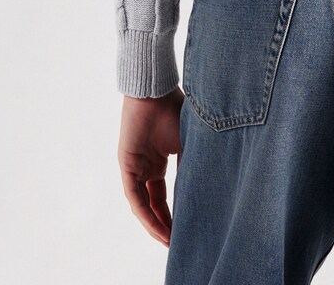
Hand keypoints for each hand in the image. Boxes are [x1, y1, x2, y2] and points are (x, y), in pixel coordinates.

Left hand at [118, 87, 183, 243]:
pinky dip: (145, 214)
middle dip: (164, 224)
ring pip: (142, 204)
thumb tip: (207, 189)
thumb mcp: (188, 144)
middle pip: (153, 203)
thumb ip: (191, 166)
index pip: (163, 195)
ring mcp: (135, 166)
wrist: (156, 92)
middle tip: (176, 242)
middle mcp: (146, 166)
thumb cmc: (174, 110)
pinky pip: (134, 196)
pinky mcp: (127, 165)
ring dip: (154, 224)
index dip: (173, 213)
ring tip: (168, 240)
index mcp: (159, 160)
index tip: (185, 228)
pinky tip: (156, 227)